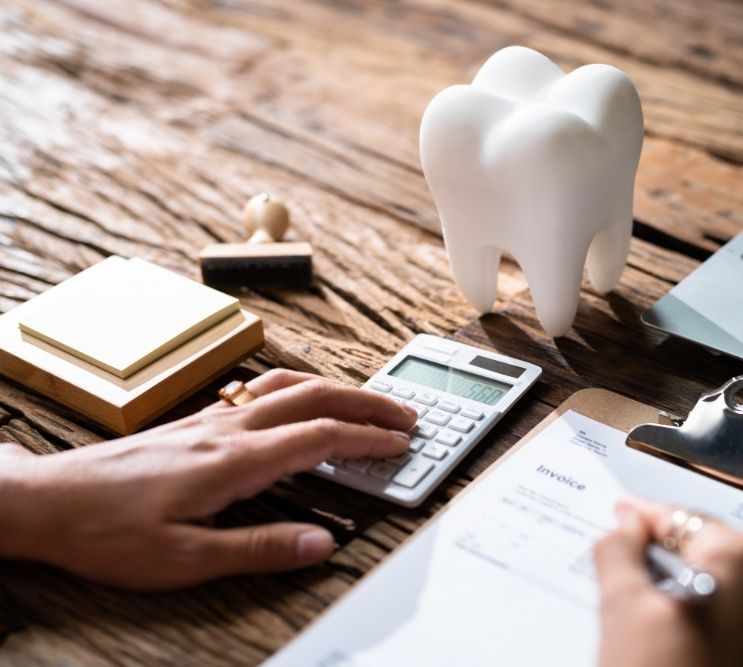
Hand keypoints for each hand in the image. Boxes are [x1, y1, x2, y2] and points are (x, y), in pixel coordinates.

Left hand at [0, 369, 416, 589]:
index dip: (367, 440)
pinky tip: (300, 400)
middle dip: (367, 403)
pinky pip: (263, 391)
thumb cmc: (107, 532)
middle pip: (314, 396)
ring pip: (289, 385)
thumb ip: (259, 549)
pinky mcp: (195, 423)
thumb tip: (322, 544)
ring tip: (367, 402)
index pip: (319, 437)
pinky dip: (301, 388)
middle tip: (405, 414)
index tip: (402, 444)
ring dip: (337, 390)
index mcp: (233, 461)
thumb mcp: (184, 559)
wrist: (46, 502)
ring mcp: (211, 420)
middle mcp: (227, 429)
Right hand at [593, 497, 742, 666]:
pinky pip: (729, 620)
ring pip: (715, 587)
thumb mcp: (624, 609)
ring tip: (635, 610)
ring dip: (675, 590)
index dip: (641, 517)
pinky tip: (663, 639)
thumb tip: (624, 527)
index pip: (680, 518)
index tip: (620, 515)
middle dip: (659, 557)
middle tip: (618, 563)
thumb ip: (620, 552)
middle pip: (702, 551)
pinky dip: (696, 618)